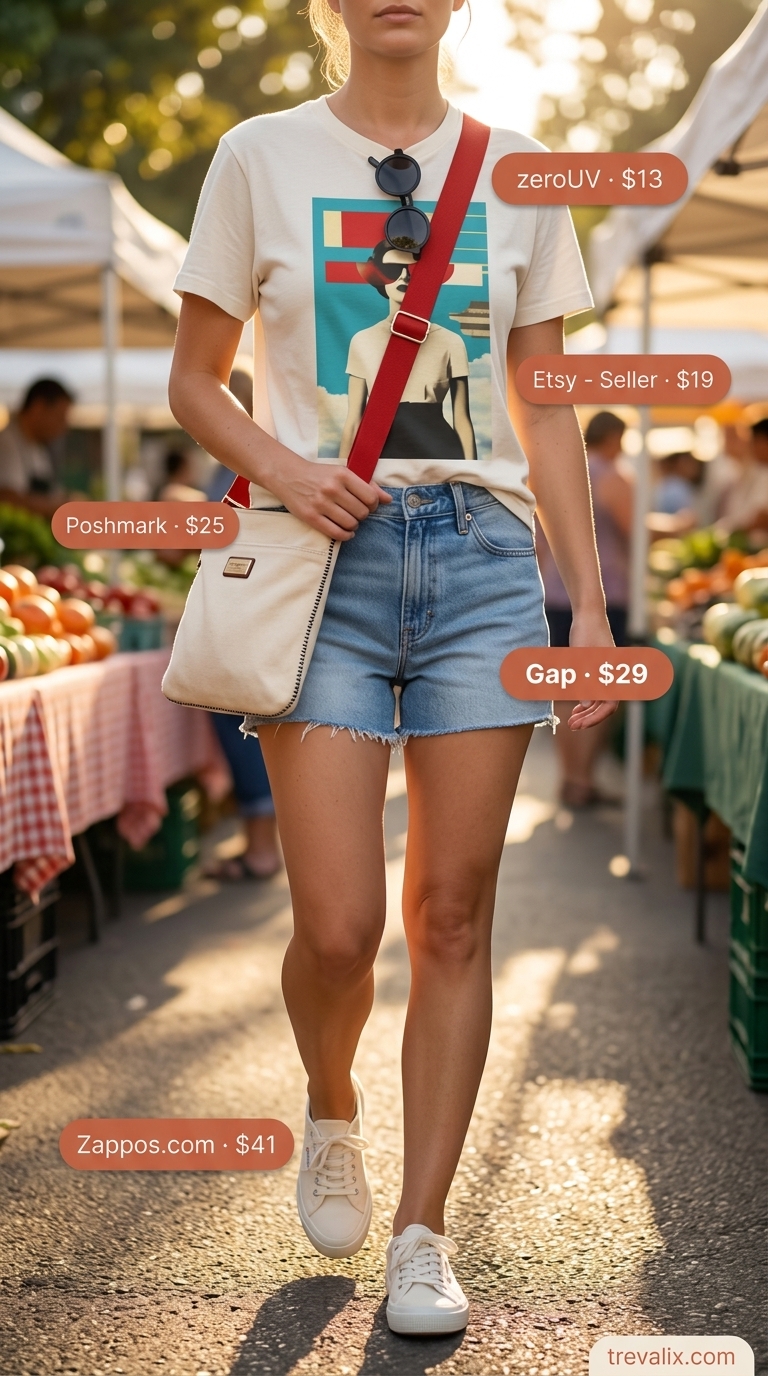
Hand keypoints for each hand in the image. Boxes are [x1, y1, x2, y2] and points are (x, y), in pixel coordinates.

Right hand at [267, 454, 391, 541]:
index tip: (368, 505)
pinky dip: (345, 535)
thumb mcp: (343, 473)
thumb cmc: (319, 474)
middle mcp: (332, 489)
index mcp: (342, 475)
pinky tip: (346, 531)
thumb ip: (367, 485)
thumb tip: (388, 499)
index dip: (373, 505)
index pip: (371, 497)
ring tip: (349, 521)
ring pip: (351, 524)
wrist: (288, 475)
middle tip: (356, 512)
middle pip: (362, 512)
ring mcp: (321, 504)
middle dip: (363, 515)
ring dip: (354, 525)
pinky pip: (336, 533)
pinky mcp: (311, 517)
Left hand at [567, 609, 619, 730]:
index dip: (594, 718)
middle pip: (605, 705)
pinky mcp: (600, 668)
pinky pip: (596, 690)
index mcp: (613, 675)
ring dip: (587, 711)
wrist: (588, 614)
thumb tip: (587, 705)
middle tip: (572, 725)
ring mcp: (607, 672)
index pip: (609, 706)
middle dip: (589, 717)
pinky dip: (587, 699)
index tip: (579, 725)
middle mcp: (614, 676)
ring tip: (572, 719)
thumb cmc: (586, 634)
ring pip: (601, 699)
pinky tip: (576, 706)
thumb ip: (585, 683)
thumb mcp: (581, 660)